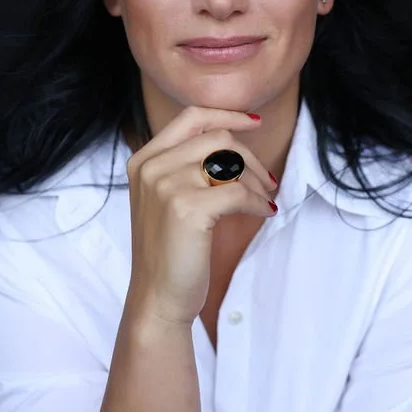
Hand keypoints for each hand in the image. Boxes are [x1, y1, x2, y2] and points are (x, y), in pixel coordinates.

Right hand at [123, 106, 278, 326]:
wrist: (157, 297)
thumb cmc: (169, 249)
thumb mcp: (165, 198)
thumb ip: (184, 165)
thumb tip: (232, 136)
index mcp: (144, 160)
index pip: (191, 117)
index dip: (227, 114)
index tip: (254, 122)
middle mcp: (151, 167)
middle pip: (218, 138)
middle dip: (251, 158)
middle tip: (267, 182)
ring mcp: (167, 186)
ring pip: (231, 162)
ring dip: (256, 180)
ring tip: (263, 199)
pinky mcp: (188, 208)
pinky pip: (239, 192)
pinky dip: (258, 202)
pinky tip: (264, 213)